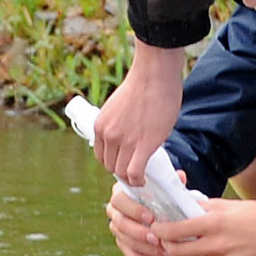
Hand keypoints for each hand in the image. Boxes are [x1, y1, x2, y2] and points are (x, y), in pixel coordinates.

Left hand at [92, 40, 185, 184]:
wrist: (154, 75)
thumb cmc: (143, 85)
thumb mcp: (118, 107)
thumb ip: (118, 123)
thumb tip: (127, 135)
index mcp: (100, 125)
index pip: (101, 155)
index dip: (113, 162)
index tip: (124, 162)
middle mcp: (109, 135)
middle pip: (110, 166)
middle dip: (122, 171)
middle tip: (135, 170)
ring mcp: (125, 141)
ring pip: (122, 172)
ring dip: (131, 178)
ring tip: (140, 178)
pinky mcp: (143, 145)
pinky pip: (135, 172)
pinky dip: (138, 180)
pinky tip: (143, 180)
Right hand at [106, 185, 169, 255]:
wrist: (162, 212)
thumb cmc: (163, 196)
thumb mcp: (167, 187)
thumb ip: (172, 182)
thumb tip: (180, 176)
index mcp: (121, 193)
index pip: (119, 200)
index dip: (133, 210)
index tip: (151, 218)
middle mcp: (115, 211)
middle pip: (120, 223)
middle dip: (139, 233)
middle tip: (158, 239)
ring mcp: (118, 230)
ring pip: (126, 242)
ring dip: (147, 249)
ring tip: (166, 252)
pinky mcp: (125, 246)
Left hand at [153, 196, 255, 255]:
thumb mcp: (229, 204)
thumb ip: (204, 207)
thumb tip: (184, 205)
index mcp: (214, 223)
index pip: (175, 230)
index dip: (160, 230)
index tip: (157, 228)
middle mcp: (217, 244)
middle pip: (177, 251)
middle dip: (169, 245)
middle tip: (170, 241)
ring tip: (189, 254)